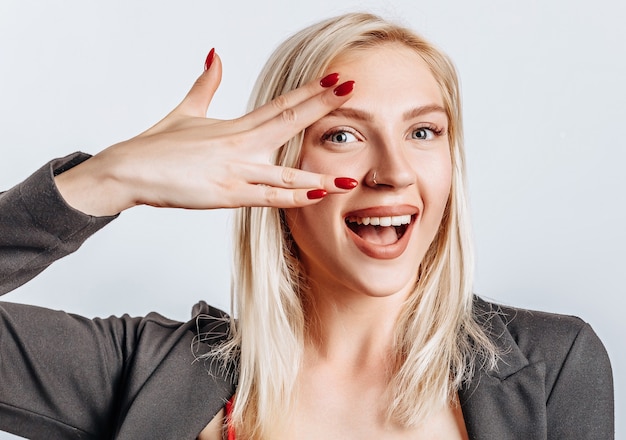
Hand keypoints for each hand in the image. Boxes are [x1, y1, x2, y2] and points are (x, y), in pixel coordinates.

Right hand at [55, 50, 356, 215]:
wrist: (128, 170)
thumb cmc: (157, 146)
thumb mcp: (186, 110)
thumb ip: (206, 84)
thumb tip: (216, 55)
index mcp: (235, 126)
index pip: (281, 104)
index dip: (310, 91)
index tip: (336, 79)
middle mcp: (240, 144)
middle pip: (289, 122)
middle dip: (322, 107)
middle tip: (352, 91)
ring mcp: (235, 170)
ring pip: (285, 172)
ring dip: (320, 176)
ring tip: (349, 178)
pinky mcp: (226, 194)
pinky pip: (267, 198)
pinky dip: (293, 199)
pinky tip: (316, 198)